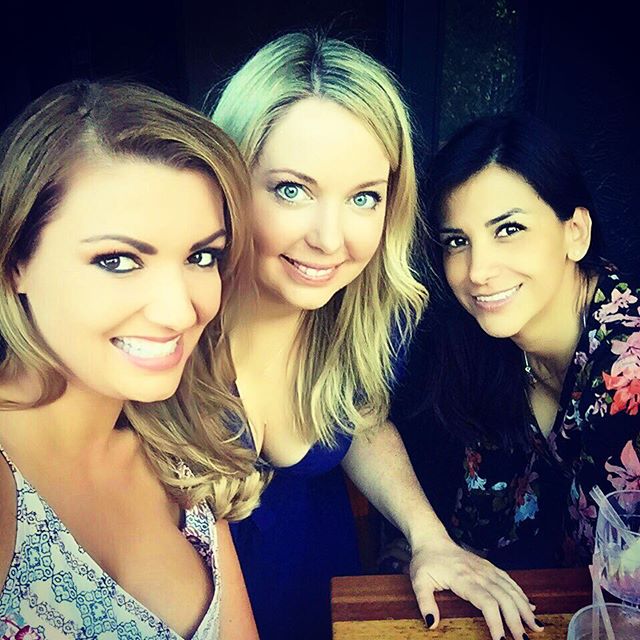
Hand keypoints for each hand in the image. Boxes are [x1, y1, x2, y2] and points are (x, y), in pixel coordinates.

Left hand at [409, 537, 542, 639]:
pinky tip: (530, 607)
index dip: (496, 622)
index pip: (486, 602)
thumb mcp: (418, 581)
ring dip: (524, 609)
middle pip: (504, 598)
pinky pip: (509, 581)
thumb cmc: (425, 561)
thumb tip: (431, 623)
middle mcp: (479, 573)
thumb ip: (425, 602)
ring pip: (511, 589)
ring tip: (536, 627)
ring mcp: (486, 569)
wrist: (432, 539)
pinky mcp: (489, 567)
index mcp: (463, 578)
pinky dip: (521, 595)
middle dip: (516, 621)